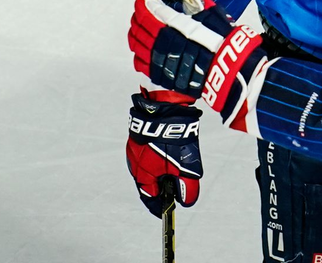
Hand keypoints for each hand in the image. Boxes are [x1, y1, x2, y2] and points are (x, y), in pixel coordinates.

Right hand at [126, 87, 202, 215]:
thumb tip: (187, 201)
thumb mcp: (186, 167)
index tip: (165, 211)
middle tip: (173, 189)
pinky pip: (147, 152)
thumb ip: (187, 187)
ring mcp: (135, 148)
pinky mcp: (140, 136)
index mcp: (142, 174)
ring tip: (174, 169)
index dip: (158, 205)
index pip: (149, 197)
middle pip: (148, 181)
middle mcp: (134, 163)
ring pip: (147, 166)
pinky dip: (157, 157)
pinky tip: (168, 152)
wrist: (165, 109)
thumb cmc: (173, 140)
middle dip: (161, 187)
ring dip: (160, 170)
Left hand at [128, 0, 267, 127]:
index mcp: (173, 25)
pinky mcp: (161, 75)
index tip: (143, 2)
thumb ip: (199, 2)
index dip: (144, 6)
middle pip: (140, 27)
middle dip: (137, 18)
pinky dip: (137, 55)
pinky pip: (141, 63)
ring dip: (133, 35)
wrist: (227, 69)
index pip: (151, 12)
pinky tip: (139, 52)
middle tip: (138, 14)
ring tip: (135, 30)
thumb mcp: (214, 15)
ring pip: (137, 45)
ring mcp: (160, 59)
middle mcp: (163, 41)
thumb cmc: (223, 43)